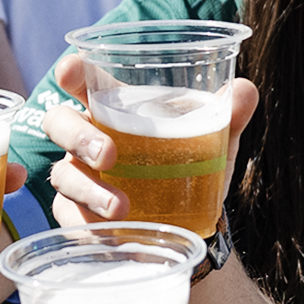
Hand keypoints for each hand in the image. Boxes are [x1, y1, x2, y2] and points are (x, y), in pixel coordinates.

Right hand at [34, 53, 258, 229]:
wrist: (188, 225)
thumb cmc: (188, 169)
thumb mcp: (213, 143)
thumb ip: (228, 117)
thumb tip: (245, 89)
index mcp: (114, 109)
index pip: (84, 81)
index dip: (72, 72)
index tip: (71, 70)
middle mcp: (87, 139)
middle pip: (58, 123)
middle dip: (77, 136)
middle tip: (109, 155)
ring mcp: (78, 177)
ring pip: (63, 175)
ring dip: (88, 191)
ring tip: (121, 209)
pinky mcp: (78, 215)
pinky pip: (68, 218)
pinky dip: (86, 225)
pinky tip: (110, 234)